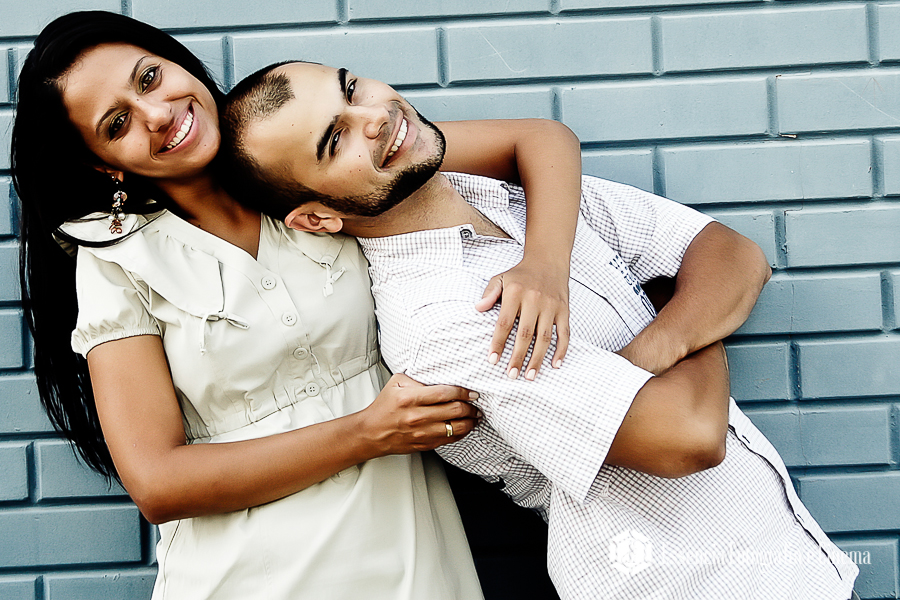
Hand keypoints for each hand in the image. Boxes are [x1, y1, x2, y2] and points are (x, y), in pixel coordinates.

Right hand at [362, 373, 479, 454]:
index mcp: (410, 398)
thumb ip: (418, 378)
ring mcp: (421, 433)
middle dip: (470, 407)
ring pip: (456, 428)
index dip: (463, 392)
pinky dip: (461, 433)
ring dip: (470, 421)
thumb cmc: (384, 407)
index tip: (471, 393)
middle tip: (476, 404)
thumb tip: (441, 377)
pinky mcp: (424, 444)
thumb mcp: (397, 383)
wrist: (372, 432)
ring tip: (474, 416)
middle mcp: (417, 416)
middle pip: (454, 410)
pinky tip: (464, 427)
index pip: (444, 393)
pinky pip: (450, 440)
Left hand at [475, 258, 569, 379]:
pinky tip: (555, 364)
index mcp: (515, 293)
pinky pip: (564, 333)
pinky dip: (561, 350)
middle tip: (511, 375)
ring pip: (544, 338)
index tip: (493, 360)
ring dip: (537, 359)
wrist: (548, 260)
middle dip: (517, 357)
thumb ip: (489, 293)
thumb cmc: (521, 274)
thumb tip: (478, 308)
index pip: (504, 323)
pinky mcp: (564, 310)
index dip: (498, 343)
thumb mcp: (501, 278)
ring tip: (529, 376)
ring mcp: (551, 306)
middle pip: (525, 335)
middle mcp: (534, 300)